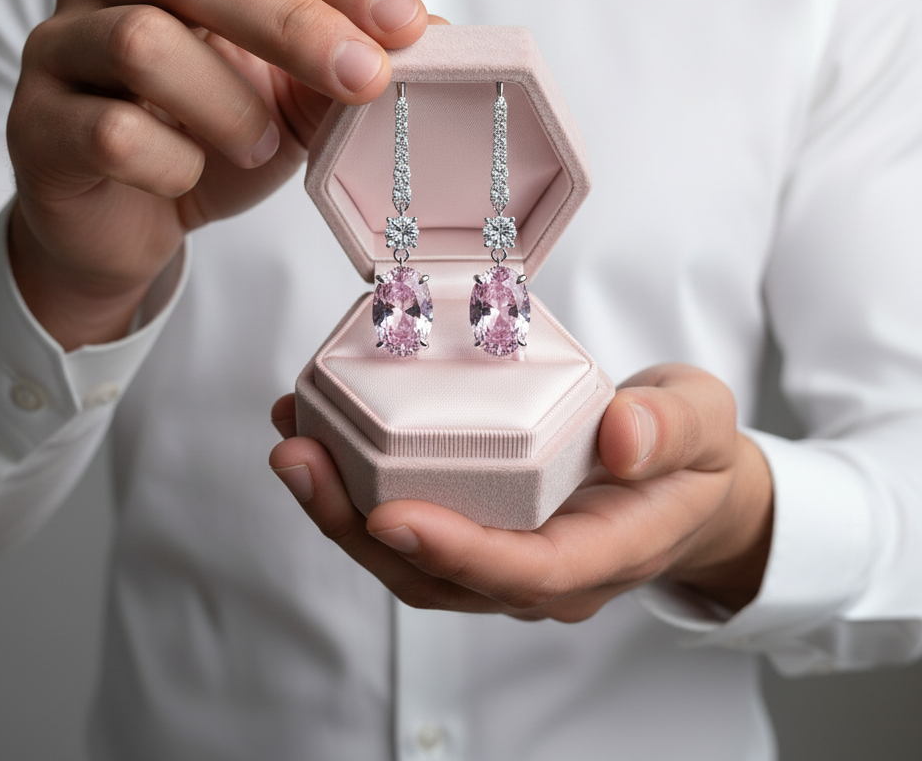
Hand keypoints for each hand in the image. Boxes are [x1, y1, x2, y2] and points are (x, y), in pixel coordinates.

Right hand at [7, 0, 427, 348]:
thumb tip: (436, 38)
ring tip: (262, 148)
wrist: (124, 222)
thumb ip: (344, 62)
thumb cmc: (209, 144)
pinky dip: (172, 162)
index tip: (408, 25)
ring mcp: (60, 47)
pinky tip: (189, 178)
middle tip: (365, 78)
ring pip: (142, 42)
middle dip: (296, 23)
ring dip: (227, 103)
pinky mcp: (35, 124)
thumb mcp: (291, 100)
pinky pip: (108, 130)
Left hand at [269, 364, 773, 618]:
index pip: (523, 569)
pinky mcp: (477, 526)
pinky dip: (356, 488)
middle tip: (301, 458)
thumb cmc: (689, 457)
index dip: (454, 551)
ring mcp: (503, 554)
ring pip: (408, 557)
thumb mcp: (703, 423)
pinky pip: (409, 521)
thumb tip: (622, 437)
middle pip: (438, 574)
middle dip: (358, 527)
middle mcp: (539, 569)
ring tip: (293, 442)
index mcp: (600, 552)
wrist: (683, 481)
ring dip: (340, 509)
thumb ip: (673, 428)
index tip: (389, 516)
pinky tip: (320, 437)